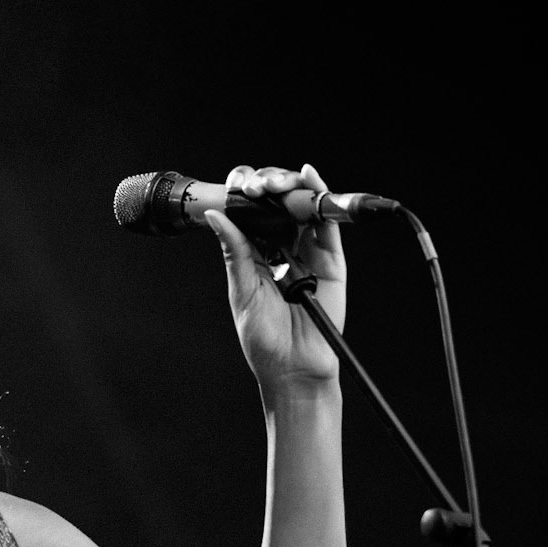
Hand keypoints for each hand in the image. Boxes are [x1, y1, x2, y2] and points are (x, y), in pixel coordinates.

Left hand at [205, 163, 345, 396]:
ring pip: (301, 207)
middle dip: (267, 185)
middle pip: (278, 203)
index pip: (252, 213)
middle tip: (255, 187)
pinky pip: (327, 225)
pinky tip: (309, 177)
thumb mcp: (243, 291)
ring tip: (276, 182)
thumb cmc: (265, 340)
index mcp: (256, 255)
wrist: (294, 369)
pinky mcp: (331, 261)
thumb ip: (235, 251)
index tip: (236, 187)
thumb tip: (216, 216)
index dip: (245, 194)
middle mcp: (283, 249)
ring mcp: (308, 253)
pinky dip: (320, 197)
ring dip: (289, 186)